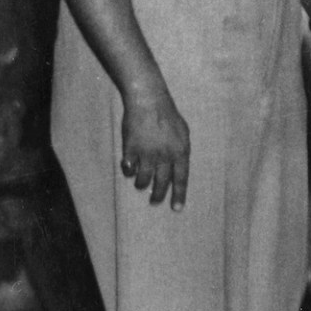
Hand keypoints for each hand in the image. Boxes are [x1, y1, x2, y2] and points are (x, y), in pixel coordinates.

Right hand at [120, 87, 189, 207]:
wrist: (149, 101)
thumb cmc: (167, 115)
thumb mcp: (183, 132)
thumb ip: (181, 150)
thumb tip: (178, 166)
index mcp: (181, 152)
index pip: (181, 179)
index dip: (179, 194)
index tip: (177, 209)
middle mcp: (165, 156)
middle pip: (162, 183)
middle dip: (158, 195)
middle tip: (155, 202)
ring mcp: (148, 153)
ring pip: (143, 179)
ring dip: (141, 184)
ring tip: (141, 184)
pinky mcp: (131, 149)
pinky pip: (129, 168)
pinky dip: (128, 171)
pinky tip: (129, 169)